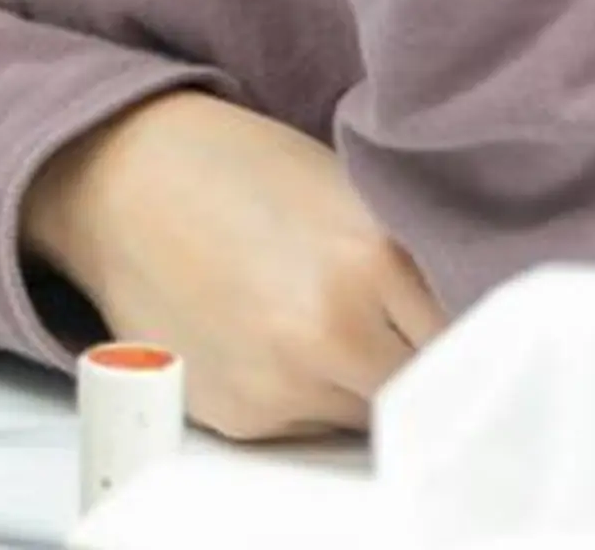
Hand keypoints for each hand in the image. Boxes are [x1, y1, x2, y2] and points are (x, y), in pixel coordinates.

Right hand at [24, 93, 448, 442]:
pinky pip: (312, 427)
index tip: (467, 323)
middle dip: (421, 364)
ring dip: (366, 383)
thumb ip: (413, 258)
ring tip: (323, 318)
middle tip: (394, 321)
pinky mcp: (243, 418)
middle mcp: (330, 332)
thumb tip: (477, 318)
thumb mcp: (346, 188)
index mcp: (371, 258)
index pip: (472, 339)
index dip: (475, 334)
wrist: (117, 177)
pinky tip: (276, 335)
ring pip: (372, 416)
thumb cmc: (238, 167)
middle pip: (427, 389)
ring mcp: (282, 384)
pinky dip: (311, 395)